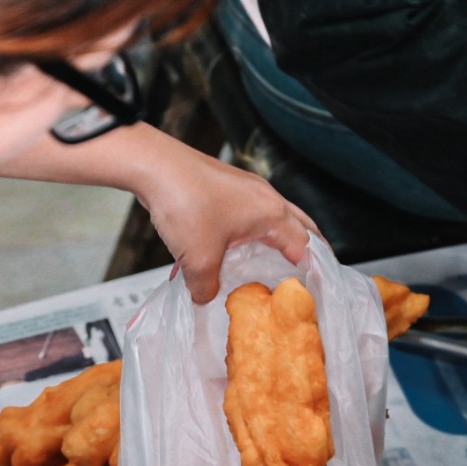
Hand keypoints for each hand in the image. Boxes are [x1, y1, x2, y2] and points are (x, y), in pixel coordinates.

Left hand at [137, 150, 321, 303]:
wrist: (154, 166)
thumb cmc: (184, 204)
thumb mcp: (198, 260)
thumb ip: (206, 288)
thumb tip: (206, 298)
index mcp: (271, 213)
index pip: (304, 245)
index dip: (310, 269)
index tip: (312, 289)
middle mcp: (265, 196)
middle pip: (299, 224)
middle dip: (308, 247)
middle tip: (311, 269)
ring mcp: (245, 186)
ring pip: (275, 215)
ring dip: (279, 237)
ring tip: (277, 260)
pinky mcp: (226, 184)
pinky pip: (251, 210)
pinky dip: (255, 229)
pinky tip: (237, 245)